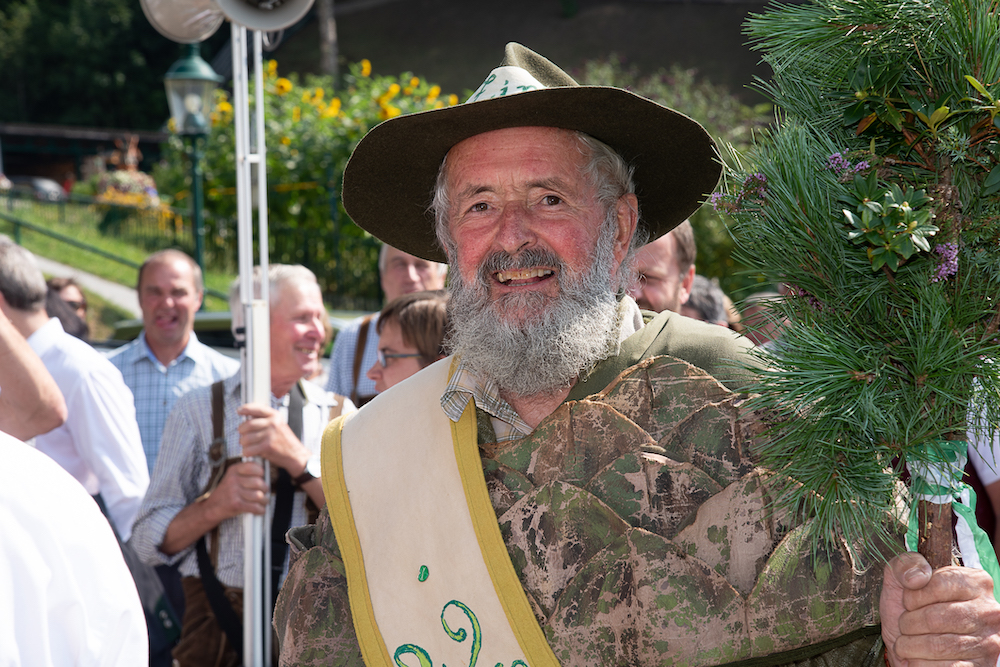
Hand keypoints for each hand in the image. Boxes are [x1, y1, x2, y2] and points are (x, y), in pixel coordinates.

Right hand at [207, 460, 268, 520]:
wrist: (210, 508)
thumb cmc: (226, 492)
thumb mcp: (232, 477)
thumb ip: (245, 473)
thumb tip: (265, 473)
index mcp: (233, 470)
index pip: (253, 467)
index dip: (260, 473)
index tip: (261, 477)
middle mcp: (233, 479)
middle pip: (259, 482)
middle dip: (265, 489)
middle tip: (263, 492)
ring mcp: (233, 492)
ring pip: (259, 496)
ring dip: (264, 501)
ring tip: (262, 502)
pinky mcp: (235, 504)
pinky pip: (255, 507)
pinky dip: (260, 510)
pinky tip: (259, 510)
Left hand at [237, 402, 308, 474]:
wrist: (296, 455)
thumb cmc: (285, 441)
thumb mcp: (279, 425)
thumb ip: (266, 420)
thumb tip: (248, 417)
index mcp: (276, 416)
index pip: (258, 408)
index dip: (246, 408)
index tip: (239, 411)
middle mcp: (273, 423)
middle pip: (248, 425)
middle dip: (242, 431)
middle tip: (243, 435)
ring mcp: (270, 434)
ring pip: (246, 438)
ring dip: (243, 444)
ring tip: (248, 445)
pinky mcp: (267, 446)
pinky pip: (248, 449)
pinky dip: (246, 452)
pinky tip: (250, 452)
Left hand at [881, 551, 999, 665]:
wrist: (910, 647)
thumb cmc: (910, 612)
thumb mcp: (900, 581)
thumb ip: (905, 565)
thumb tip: (917, 578)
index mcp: (975, 582)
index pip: (938, 584)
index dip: (913, 596)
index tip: (909, 603)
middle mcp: (989, 611)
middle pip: (935, 618)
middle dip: (908, 623)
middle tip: (906, 625)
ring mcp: (988, 642)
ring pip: (937, 646)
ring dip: (910, 646)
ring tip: (909, 642)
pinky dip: (920, 664)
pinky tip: (919, 658)